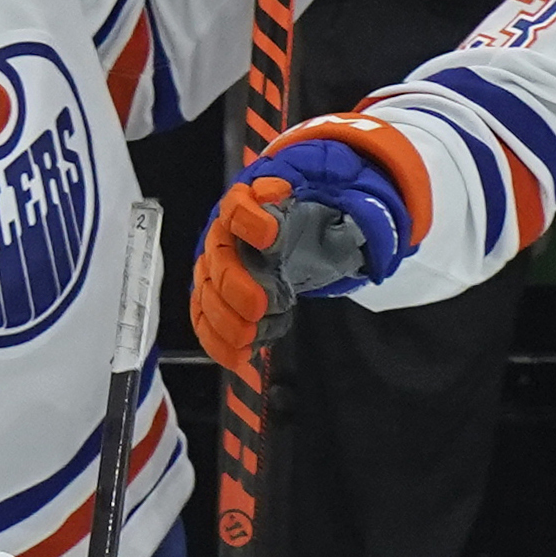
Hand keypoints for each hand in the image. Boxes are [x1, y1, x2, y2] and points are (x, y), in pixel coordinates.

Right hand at [188, 117, 427, 368]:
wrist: (301, 233)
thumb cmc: (310, 214)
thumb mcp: (331, 199)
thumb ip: (338, 200)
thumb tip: (347, 208)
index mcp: (250, 204)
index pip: (239, 206)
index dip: (248, 219)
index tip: (268, 235)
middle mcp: (226, 237)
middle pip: (219, 260)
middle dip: (235, 286)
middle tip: (258, 306)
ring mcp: (219, 270)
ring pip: (208, 296)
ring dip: (226, 321)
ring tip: (249, 338)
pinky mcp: (219, 299)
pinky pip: (207, 321)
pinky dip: (218, 342)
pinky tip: (238, 357)